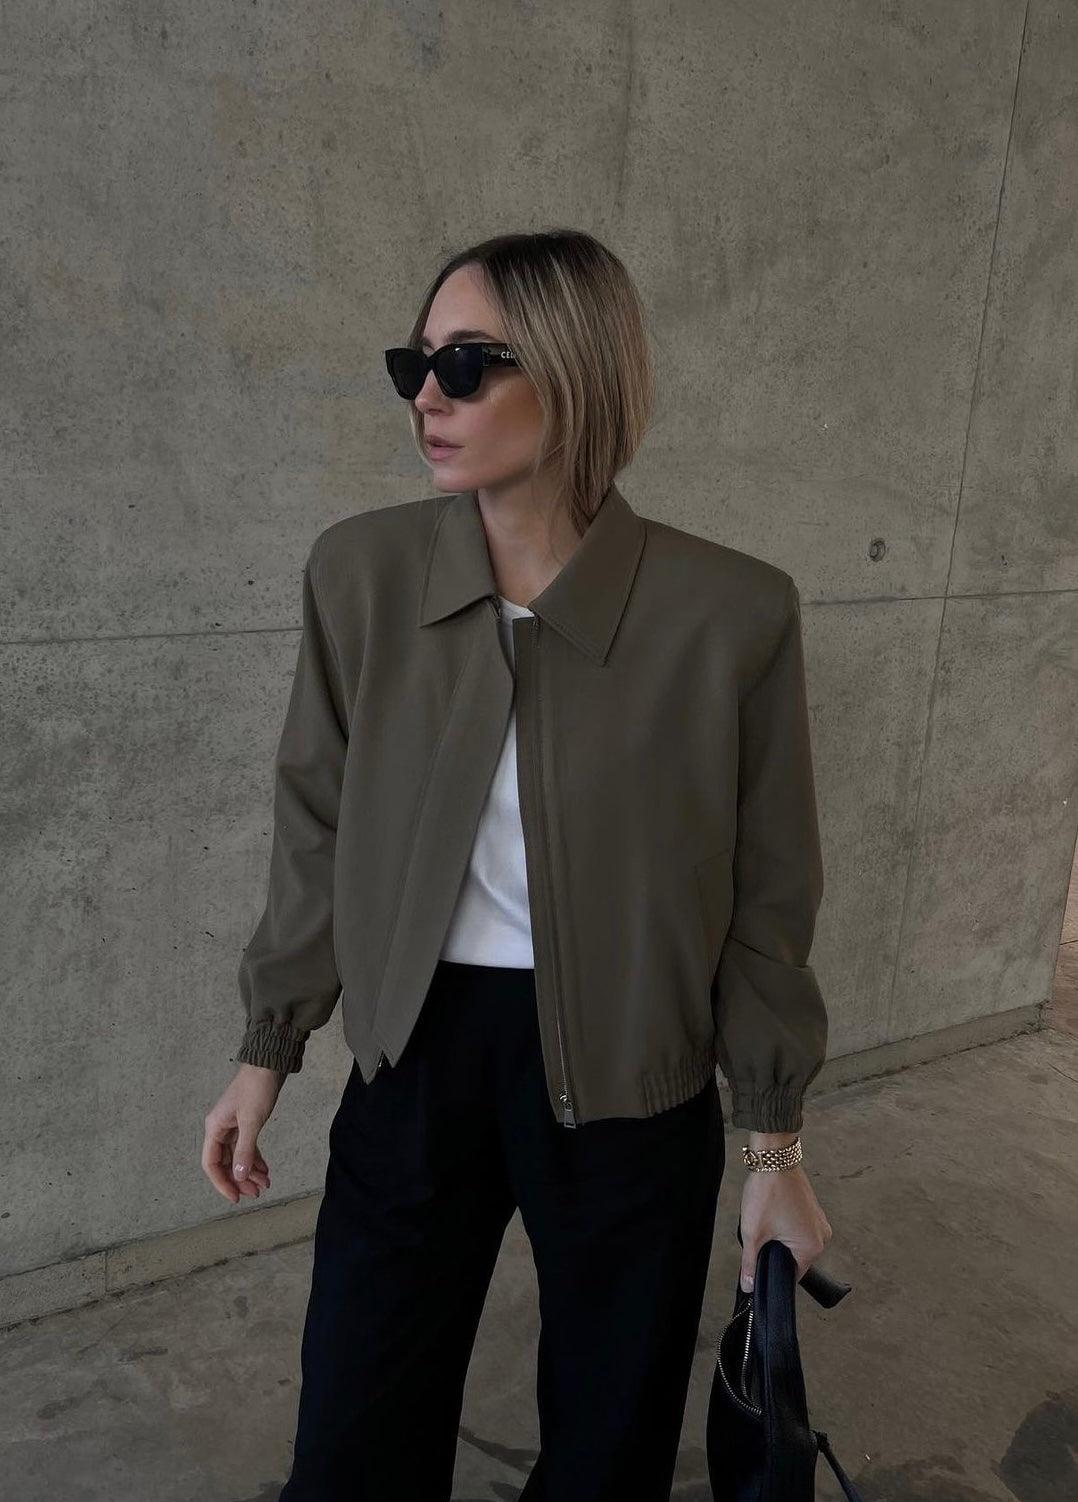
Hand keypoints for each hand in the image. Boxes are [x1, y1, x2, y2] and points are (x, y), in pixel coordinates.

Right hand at [202, 1063, 285, 1203]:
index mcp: (215, 1128)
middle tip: (256, 1193)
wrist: (269, 1065)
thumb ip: (245, 1150)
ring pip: (237, 1156)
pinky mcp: (245, 1122)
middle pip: (225, 1162)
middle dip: (239, 1179)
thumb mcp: (252, 1121)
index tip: (236, 1198)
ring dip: (249, 1171)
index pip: (211, 1164)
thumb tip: (239, 1176)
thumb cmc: (257, 1088)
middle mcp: (220, 1128)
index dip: (222, 1183)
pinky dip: (255, 1159)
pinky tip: (265, 1169)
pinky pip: (246, 1146)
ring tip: (265, 1184)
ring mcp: (233, 1125)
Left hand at [739, 1164, 831, 1291]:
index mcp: (812, 1247)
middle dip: (775, 1252)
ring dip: (779, 1238)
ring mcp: (819, 1221)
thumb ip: (750, 1264)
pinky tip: (772, 1214)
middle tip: (760, 1236)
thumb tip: (748, 1287)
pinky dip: (785, 1226)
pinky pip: (799, 1228)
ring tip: (766, 1222)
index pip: (792, 1275)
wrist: (774, 1158)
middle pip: (794, 1258)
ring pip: (795, 1242)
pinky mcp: (813, 1209)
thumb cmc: (767, 1192)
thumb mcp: (753, 1233)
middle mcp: (822, 1236)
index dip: (773, 1272)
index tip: (759, 1265)